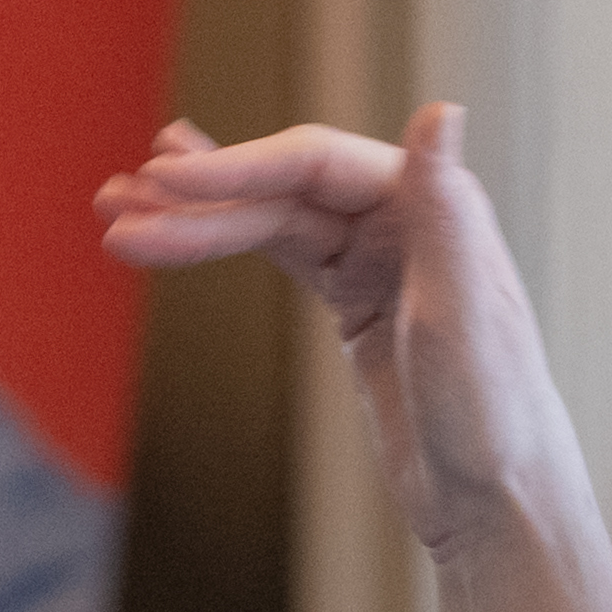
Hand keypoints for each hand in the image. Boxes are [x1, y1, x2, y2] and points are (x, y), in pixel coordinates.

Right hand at [100, 97, 556, 556]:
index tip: (162, 179)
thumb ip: (444, 209)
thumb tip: (440, 109)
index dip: (236, 167)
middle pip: (282, 190)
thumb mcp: (461, 314)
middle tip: (116, 205)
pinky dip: (224, 240)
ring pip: (271, 219)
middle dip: (197, 199)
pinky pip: (280, 251)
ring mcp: (377, 259)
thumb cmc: (493, 417)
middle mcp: (406, 219)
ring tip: (115, 216)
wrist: (496, 503)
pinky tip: (177, 229)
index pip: (315, 166)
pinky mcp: (355, 301)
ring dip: (195, 217)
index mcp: (434, 208)